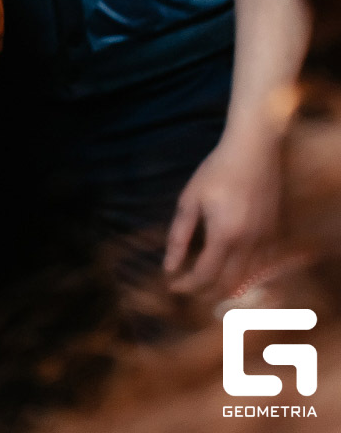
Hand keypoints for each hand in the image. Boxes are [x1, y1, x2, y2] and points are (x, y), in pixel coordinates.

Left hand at [164, 129, 281, 293]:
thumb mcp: (189, 200)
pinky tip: (228, 268)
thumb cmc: (216, 171)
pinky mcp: (275, 234)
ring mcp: (266, 240)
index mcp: (225, 235)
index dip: (187, 286)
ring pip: (247, 279)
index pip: (205, 276)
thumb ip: (178, 236)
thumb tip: (169, 266)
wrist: (254, 151)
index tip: (172, 285)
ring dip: (225, 286)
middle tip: (186, 287)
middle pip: (228, 285)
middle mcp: (250, 244)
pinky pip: (262, 267)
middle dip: (205, 292)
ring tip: (203, 281)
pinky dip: (244, 275)